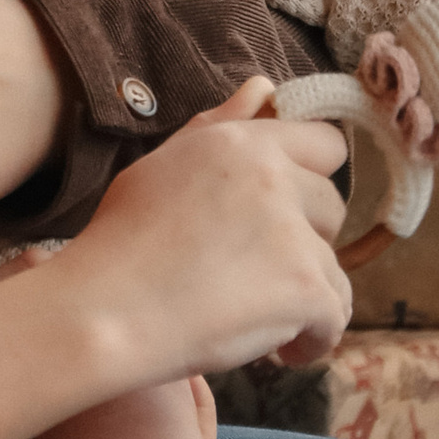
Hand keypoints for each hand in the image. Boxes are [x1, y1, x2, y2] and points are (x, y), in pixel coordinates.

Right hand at [56, 80, 351, 382]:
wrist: (103, 314)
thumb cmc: (121, 244)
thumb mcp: (162, 167)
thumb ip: (220, 126)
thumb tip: (265, 86)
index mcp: (239, 143)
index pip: (325, 144)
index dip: (309, 181)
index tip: (284, 216)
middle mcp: (272, 176)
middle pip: (333, 207)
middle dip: (305, 242)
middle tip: (252, 272)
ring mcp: (292, 233)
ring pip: (335, 269)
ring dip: (305, 296)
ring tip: (255, 317)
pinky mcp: (305, 288)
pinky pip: (336, 318)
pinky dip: (311, 341)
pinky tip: (274, 351)